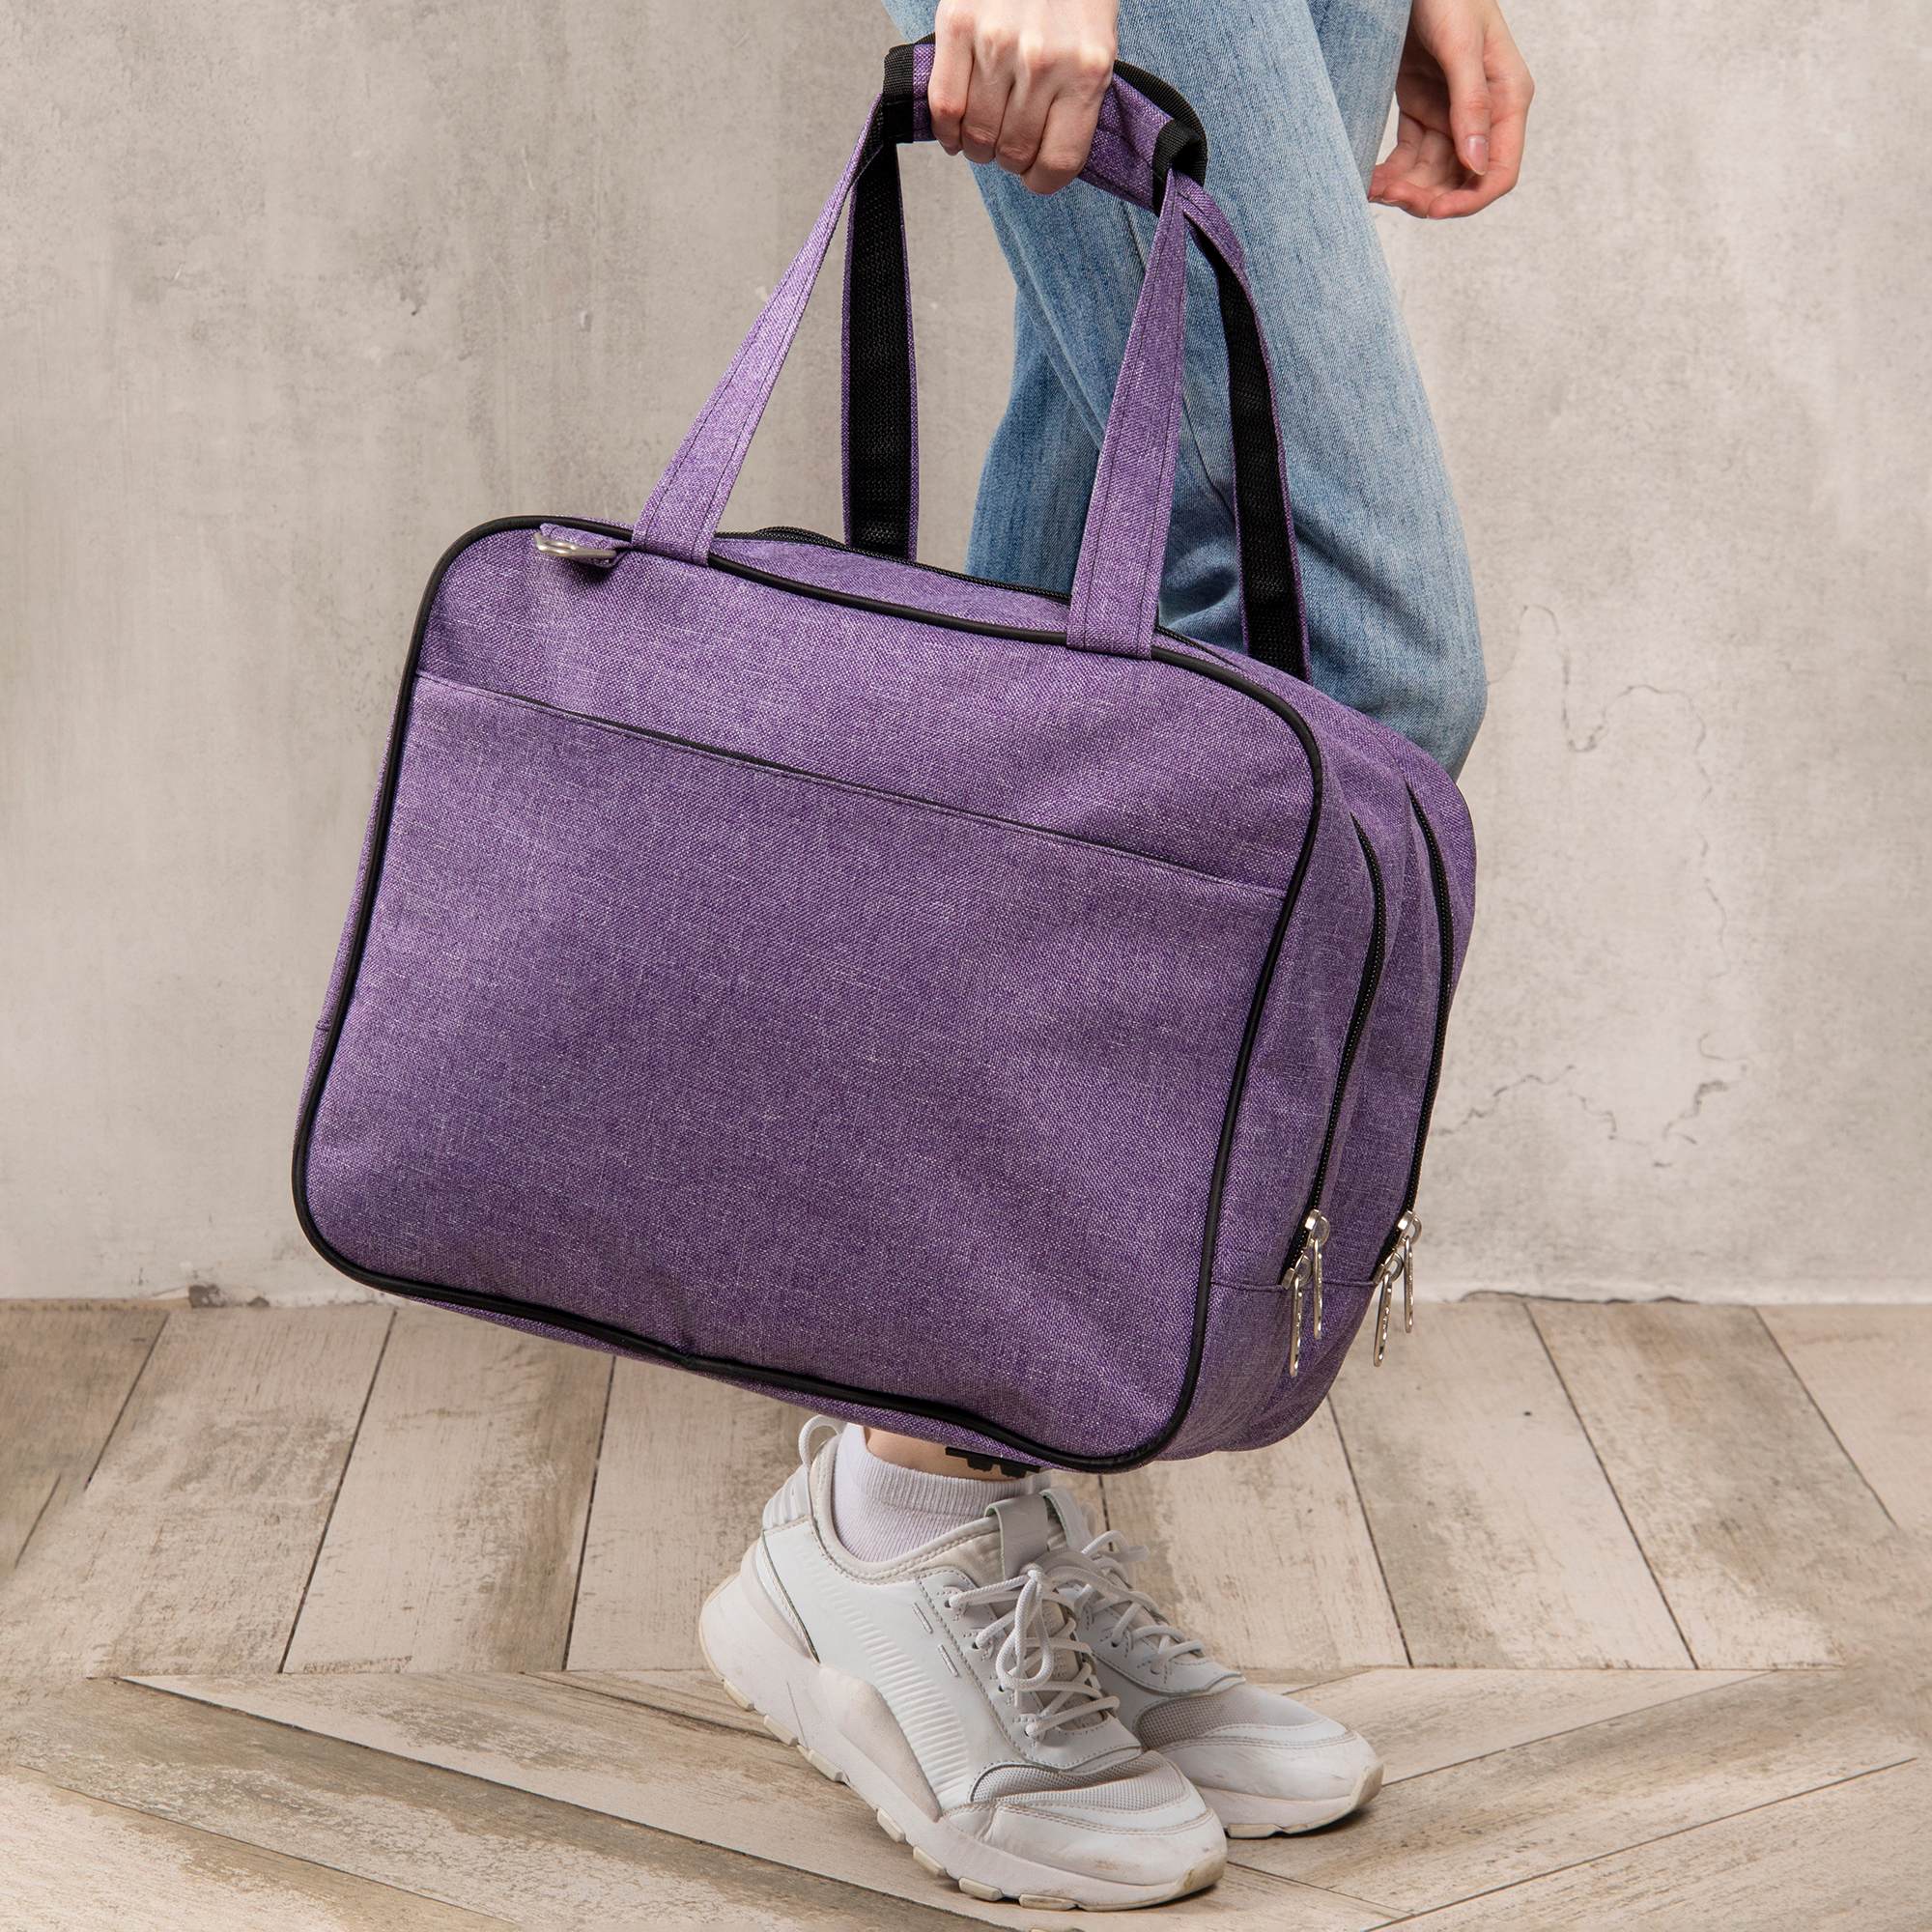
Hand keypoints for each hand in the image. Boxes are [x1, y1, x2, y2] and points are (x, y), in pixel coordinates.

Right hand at [927, 0, 1119, 194]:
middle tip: (1006, 145)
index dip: (1041, 179)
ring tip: (982, 133)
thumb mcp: (1094, 47)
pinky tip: (955, 130)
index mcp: (1088, 71)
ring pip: (976, 135)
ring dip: (976, 147)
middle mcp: (1043, 61)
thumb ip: (1073, 101)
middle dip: (1008, 158)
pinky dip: (946, 130)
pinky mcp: (959, 24)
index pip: (1059, 162)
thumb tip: (1040, 157)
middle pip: (1013, 151)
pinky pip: (944, 104)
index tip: (1034, 173)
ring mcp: (998, 43)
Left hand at [1370, 0, 1532, 219]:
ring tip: (1374, 188)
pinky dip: (1391, 173)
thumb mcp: (1462, 47)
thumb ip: (1471, 103)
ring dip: (1406, 189)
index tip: (1435, 209)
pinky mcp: (1422, 110)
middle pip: (1461, 179)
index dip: (1470, 199)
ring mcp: (1451, 115)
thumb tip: (1475, 163)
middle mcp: (1482, 115)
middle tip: (1391, 195)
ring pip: (1432, 174)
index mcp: (1507, 100)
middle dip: (1429, 197)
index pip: (1499, 170)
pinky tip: (1371, 180)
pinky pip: (1409, 157)